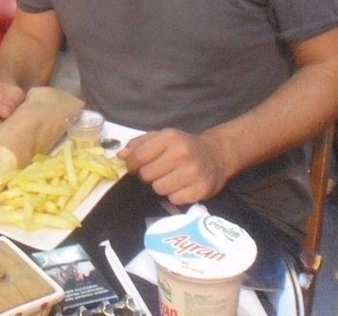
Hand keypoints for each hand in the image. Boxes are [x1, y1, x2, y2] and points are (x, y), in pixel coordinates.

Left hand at [119, 128, 234, 206]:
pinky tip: (181, 186)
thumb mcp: (161, 137)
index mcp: (170, 137)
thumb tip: (121, 156)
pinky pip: (174, 200)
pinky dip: (174, 196)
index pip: (139, 156)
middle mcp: (182, 153)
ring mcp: (193, 172)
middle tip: (156, 172)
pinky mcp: (201, 190)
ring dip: (161, 186)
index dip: (132, 165)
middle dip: (147, 176)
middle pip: (147, 175)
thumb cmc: (183, 145)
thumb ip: (139, 144)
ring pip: (159, 189)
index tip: (134, 167)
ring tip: (169, 179)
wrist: (216, 154)